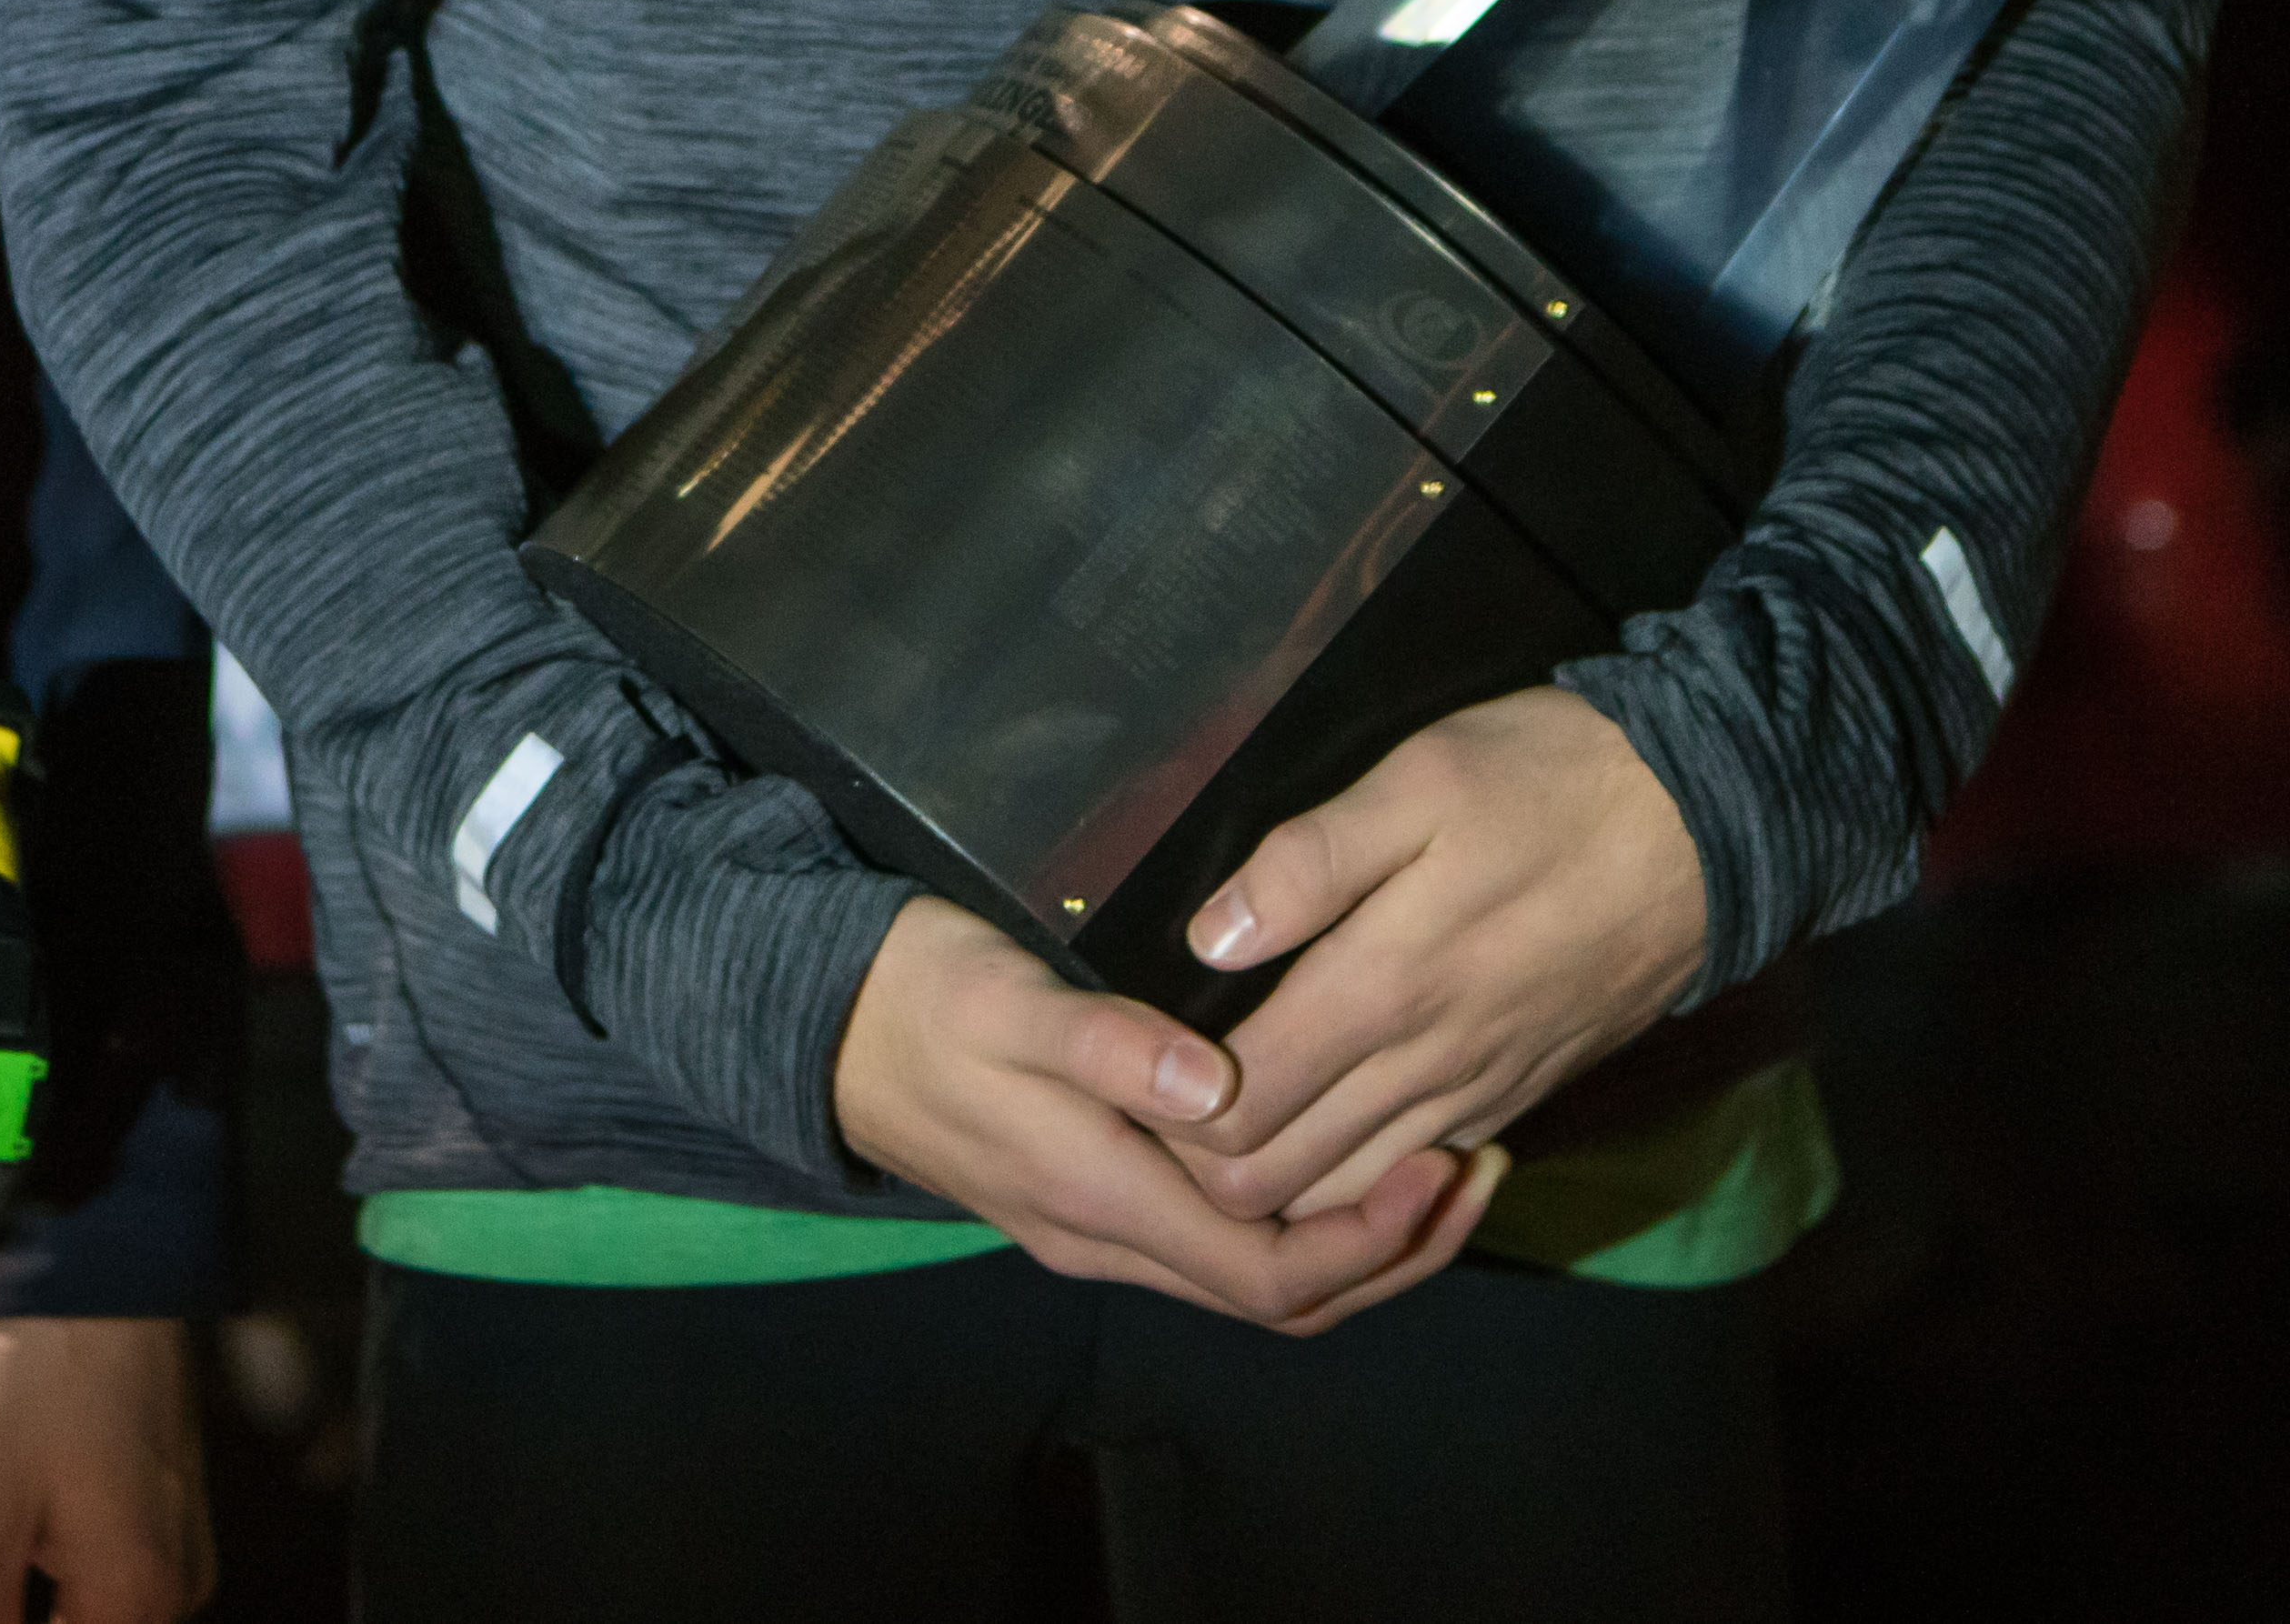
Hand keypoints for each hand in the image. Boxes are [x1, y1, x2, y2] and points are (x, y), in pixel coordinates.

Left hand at [0, 1311, 210, 1623]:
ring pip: (95, 1611)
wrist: (96, 1263)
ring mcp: (177, 1541)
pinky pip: (112, 1573)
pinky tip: (16, 1536)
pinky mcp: (165, 1504)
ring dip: (31, 1601)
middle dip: (9, 1610)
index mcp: (137, 1599)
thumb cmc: (41, 1371)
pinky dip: (58, 1577)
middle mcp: (175, 1583)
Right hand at [826, 894, 1497, 1333]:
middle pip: (1282, 1297)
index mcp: (1098, 1195)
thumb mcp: (1009, 998)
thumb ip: (1110, 1044)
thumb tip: (1216, 1089)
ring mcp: (1095, 1229)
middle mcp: (1106, 1238)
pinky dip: (1300, 1216)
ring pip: (1255, 1279)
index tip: (1447, 1163)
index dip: (1374, 1238)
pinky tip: (1334, 1150)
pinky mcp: (1091, 1198)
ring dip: (1355, 1239)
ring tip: (1434, 1163)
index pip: (1272, 1272)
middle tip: (1477, 1165)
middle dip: (1393, 1250)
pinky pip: (1221, 1244)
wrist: (812, 1021)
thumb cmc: (917, 992)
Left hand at [1165, 688, 1709, 1226]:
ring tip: (1219, 1111)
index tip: (1127, 1062)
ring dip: (1276, 1176)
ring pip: (1344, 1194)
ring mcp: (1477, 1092)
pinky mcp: (1515, 1092)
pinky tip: (1321, 1115)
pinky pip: (1414, 1170)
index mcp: (1383, 992)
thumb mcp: (1418, 782)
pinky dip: (1355, 1171)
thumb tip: (1207, 939)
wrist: (1710, 822)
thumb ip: (1307, 863)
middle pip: (1278, 1180)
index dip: (1164, 1112)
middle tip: (1155, 1093)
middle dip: (1202, 1160)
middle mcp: (1426, 1068)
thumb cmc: (1548, 781)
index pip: (1237, 1116)